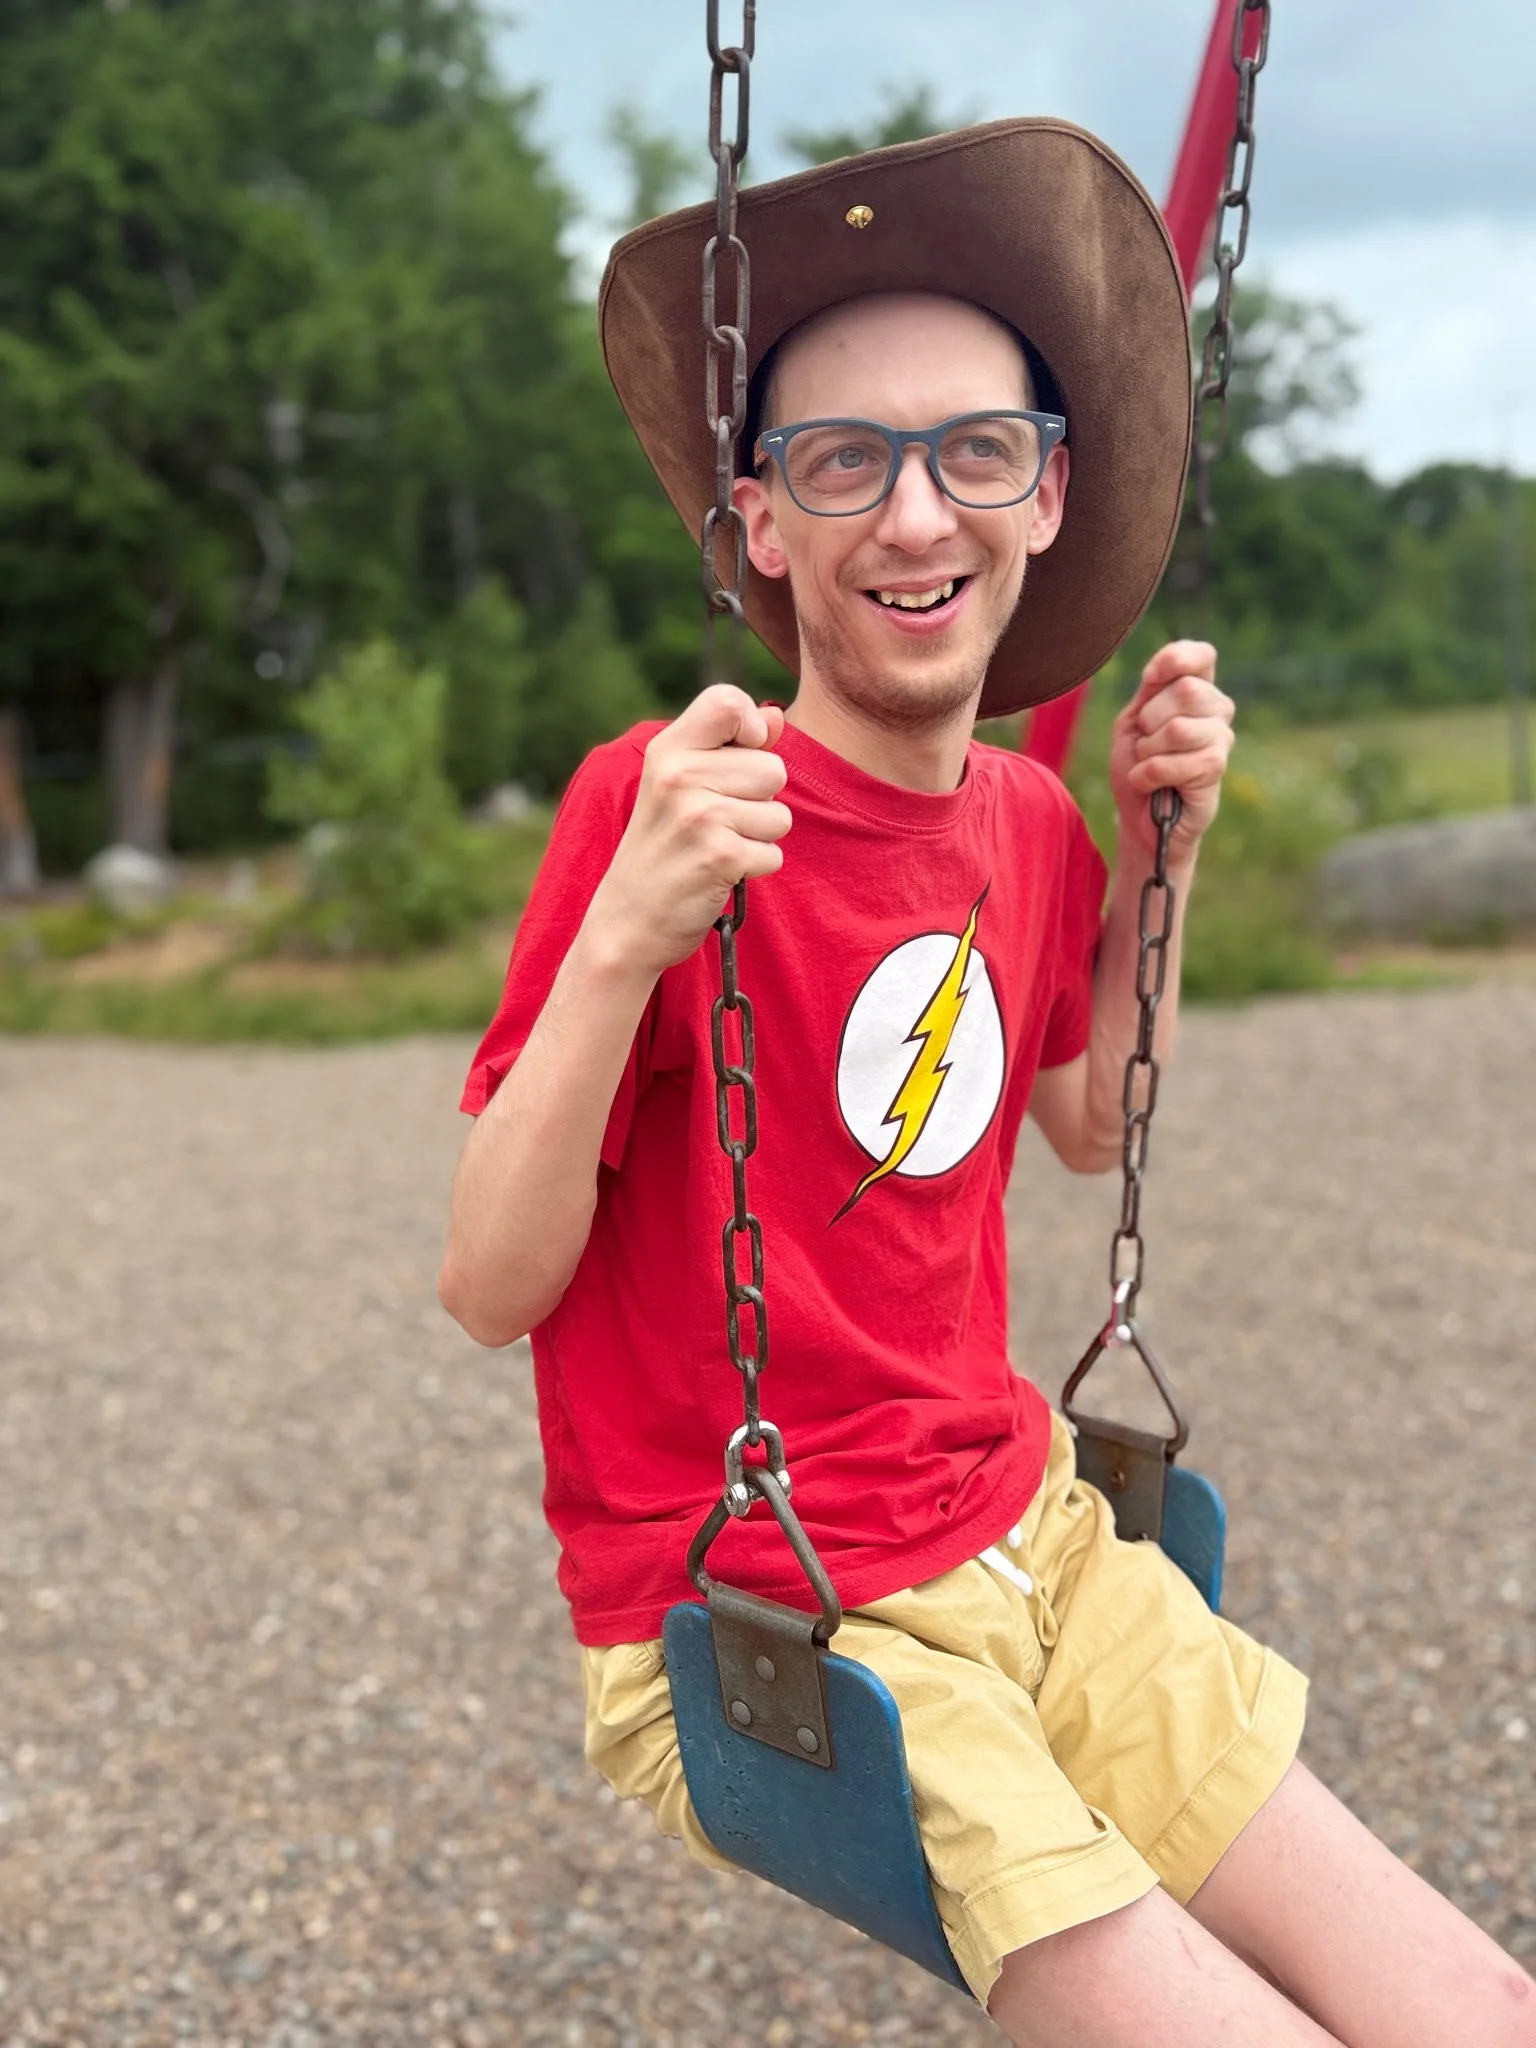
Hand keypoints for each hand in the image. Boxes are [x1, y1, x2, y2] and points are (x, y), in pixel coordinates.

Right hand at [588, 684, 790, 978]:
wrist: (627, 920)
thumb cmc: (662, 848)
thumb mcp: (679, 786)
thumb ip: (729, 747)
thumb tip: (774, 717)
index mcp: (667, 749)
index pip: (728, 702)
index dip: (751, 727)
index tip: (740, 756)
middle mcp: (680, 775)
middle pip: (774, 768)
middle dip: (760, 801)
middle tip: (717, 824)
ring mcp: (699, 816)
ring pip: (780, 815)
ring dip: (759, 838)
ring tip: (716, 847)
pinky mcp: (720, 856)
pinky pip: (774, 854)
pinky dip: (754, 869)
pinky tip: (719, 873)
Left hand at [1109, 641, 1234, 860]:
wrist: (1140, 818)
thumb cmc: (1138, 766)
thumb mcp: (1133, 721)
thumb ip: (1149, 692)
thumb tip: (1158, 672)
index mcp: (1198, 689)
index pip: (1202, 656)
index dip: (1174, 659)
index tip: (1148, 678)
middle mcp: (1218, 710)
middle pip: (1186, 690)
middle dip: (1149, 719)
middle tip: (1145, 742)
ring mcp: (1221, 739)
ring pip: (1178, 729)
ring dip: (1147, 751)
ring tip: (1148, 764)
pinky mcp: (1216, 769)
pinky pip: (1171, 763)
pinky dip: (1147, 775)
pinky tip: (1150, 785)